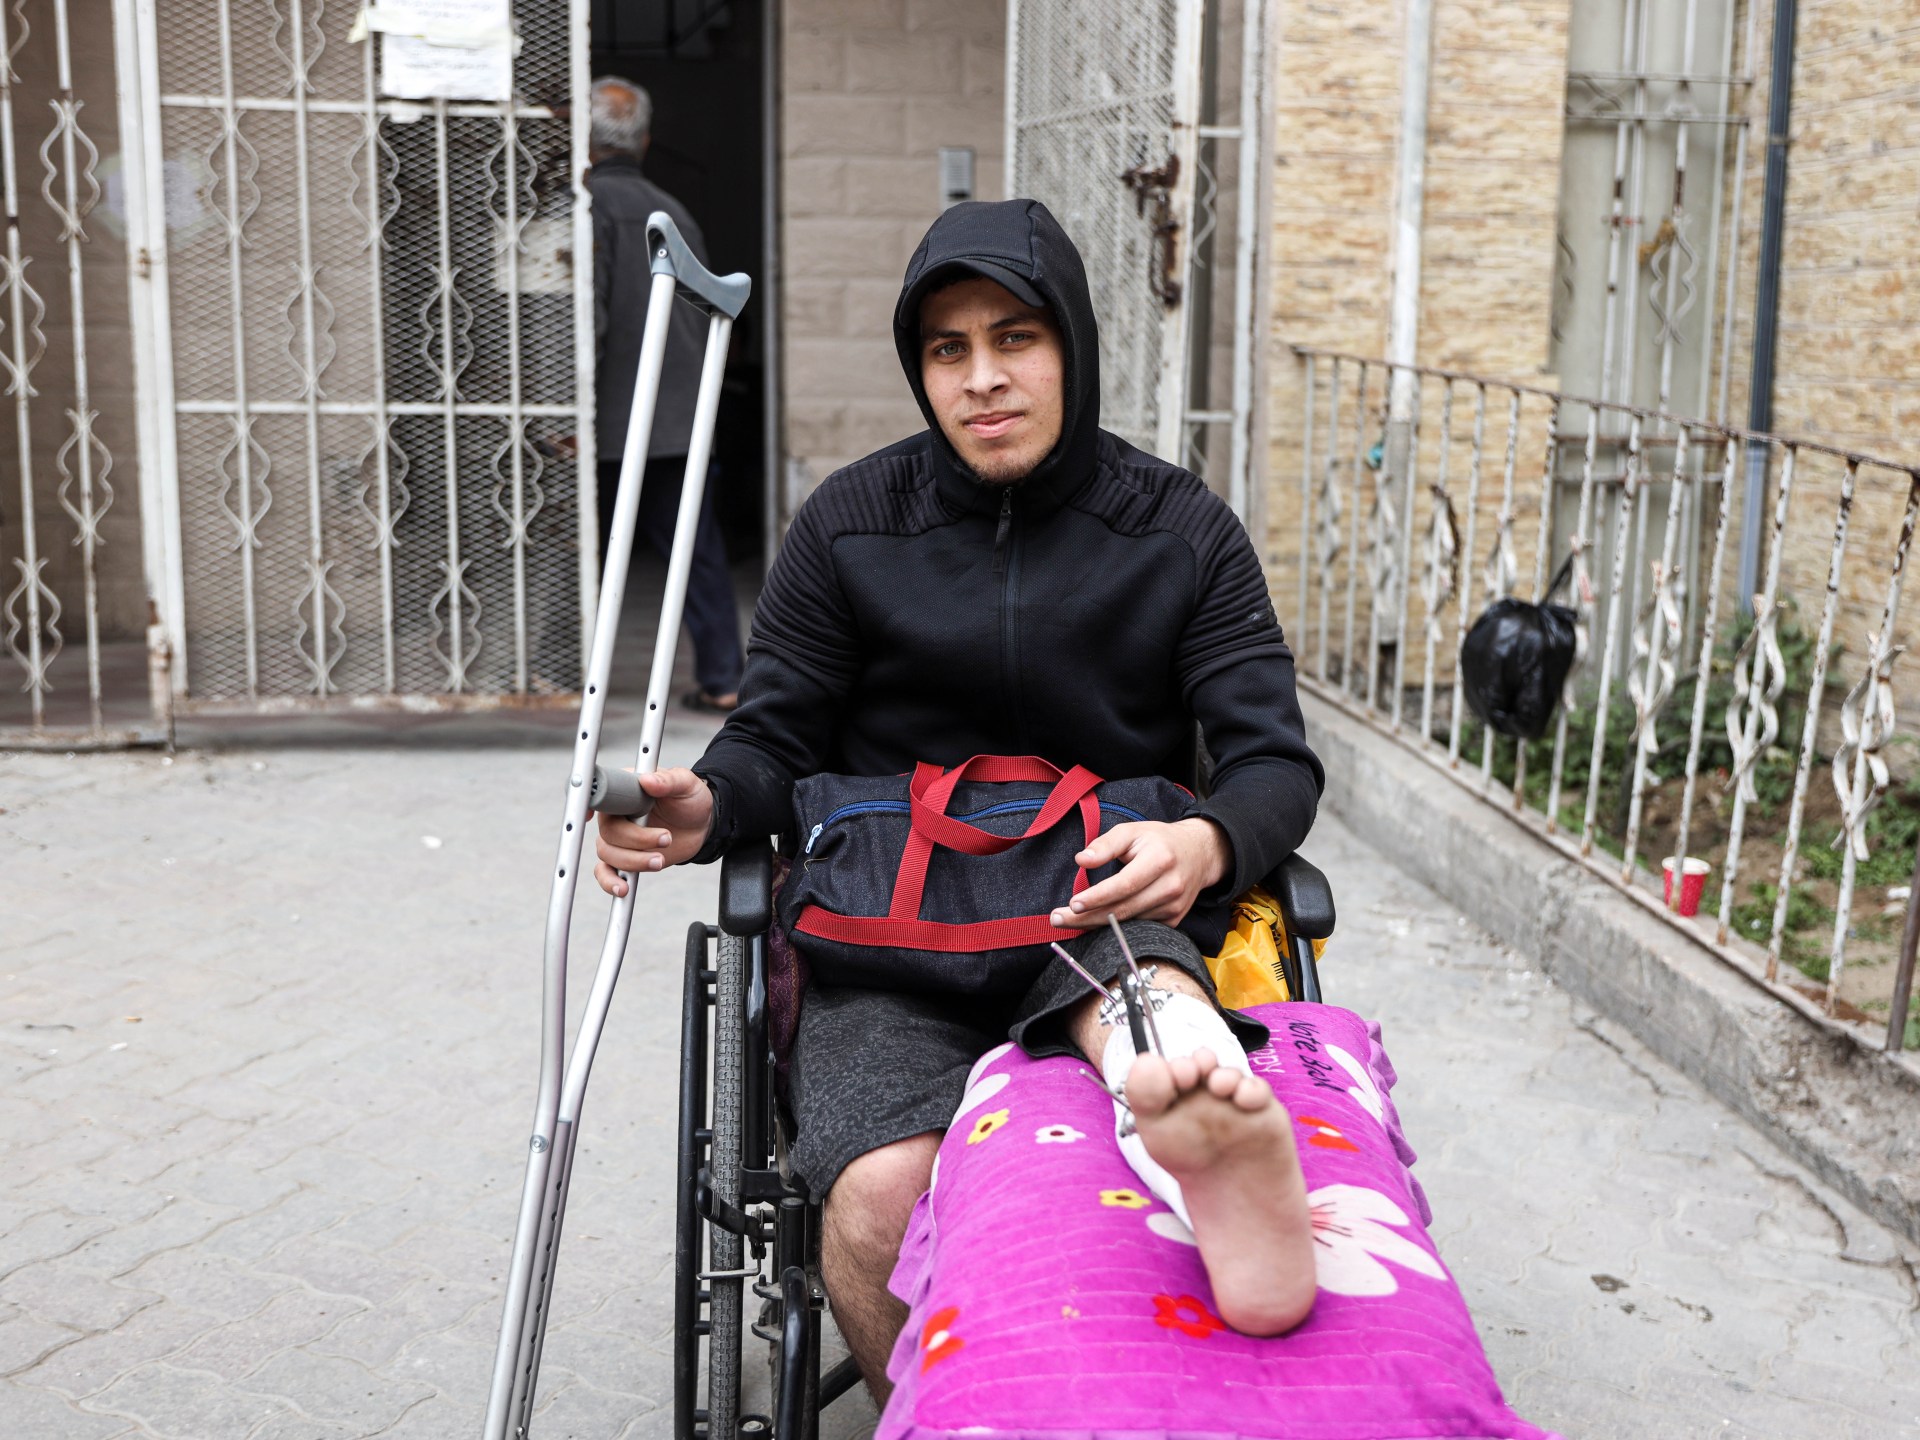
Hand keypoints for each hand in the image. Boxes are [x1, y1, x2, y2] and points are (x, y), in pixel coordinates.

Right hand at [592, 767, 713, 895]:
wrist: (701, 824)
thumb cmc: (690, 798)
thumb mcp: (686, 784)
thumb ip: (668, 780)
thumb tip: (647, 781)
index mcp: (625, 790)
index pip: (600, 796)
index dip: (592, 805)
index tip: (591, 815)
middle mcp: (616, 814)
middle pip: (609, 832)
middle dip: (637, 840)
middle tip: (666, 838)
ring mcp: (619, 837)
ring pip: (608, 853)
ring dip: (633, 860)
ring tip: (660, 860)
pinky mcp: (626, 856)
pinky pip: (606, 871)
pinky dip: (610, 881)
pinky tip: (623, 888)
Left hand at [1048, 817, 1230, 929]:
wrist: (1199, 855)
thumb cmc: (1159, 841)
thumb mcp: (1132, 832)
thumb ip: (1105, 844)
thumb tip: (1081, 860)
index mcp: (1160, 860)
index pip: (1124, 885)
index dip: (1097, 897)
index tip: (1072, 903)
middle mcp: (1170, 887)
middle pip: (1123, 910)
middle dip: (1086, 917)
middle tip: (1058, 919)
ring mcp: (1174, 907)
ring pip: (1128, 924)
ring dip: (1096, 925)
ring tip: (1069, 921)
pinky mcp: (1173, 920)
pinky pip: (1138, 929)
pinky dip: (1115, 929)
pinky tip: (1094, 924)